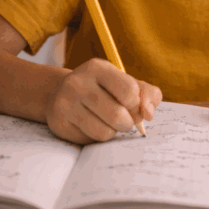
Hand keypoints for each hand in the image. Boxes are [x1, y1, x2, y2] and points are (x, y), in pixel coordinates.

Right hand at [45, 57, 161, 144]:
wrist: (61, 93)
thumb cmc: (103, 89)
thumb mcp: (125, 82)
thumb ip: (147, 94)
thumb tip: (148, 115)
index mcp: (98, 68)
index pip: (129, 92)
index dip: (137, 105)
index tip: (133, 106)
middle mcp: (78, 83)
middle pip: (118, 116)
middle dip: (127, 123)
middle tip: (123, 119)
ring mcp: (66, 103)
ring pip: (104, 132)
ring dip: (112, 132)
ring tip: (107, 122)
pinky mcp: (59, 123)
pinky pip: (90, 140)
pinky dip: (96, 137)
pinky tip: (91, 126)